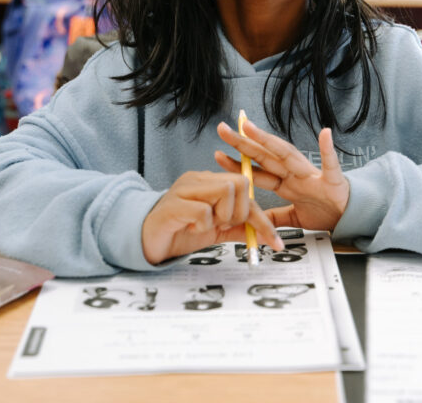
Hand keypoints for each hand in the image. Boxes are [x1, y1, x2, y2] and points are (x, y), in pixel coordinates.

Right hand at [141, 170, 283, 264]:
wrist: (146, 241)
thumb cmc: (180, 232)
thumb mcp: (216, 230)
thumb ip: (240, 228)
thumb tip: (267, 235)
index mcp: (210, 182)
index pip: (246, 190)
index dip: (262, 217)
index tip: (275, 241)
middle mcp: (199, 179)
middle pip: (239, 184)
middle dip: (238, 213)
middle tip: (221, 226)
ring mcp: (185, 188)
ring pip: (224, 191)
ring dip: (220, 217)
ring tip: (203, 226)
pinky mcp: (173, 204)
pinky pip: (203, 211)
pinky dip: (202, 225)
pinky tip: (189, 227)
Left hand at [215, 120, 349, 231]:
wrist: (351, 217)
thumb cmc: (324, 210)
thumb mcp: (294, 217)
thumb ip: (275, 215)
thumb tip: (253, 218)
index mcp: (287, 182)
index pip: (259, 170)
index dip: (239, 162)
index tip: (218, 153)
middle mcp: (296, 173)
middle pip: (266, 156)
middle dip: (244, 143)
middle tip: (223, 129)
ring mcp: (313, 174)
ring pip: (288, 154)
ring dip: (270, 141)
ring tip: (251, 128)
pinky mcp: (333, 180)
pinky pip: (331, 164)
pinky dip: (328, 149)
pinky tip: (325, 133)